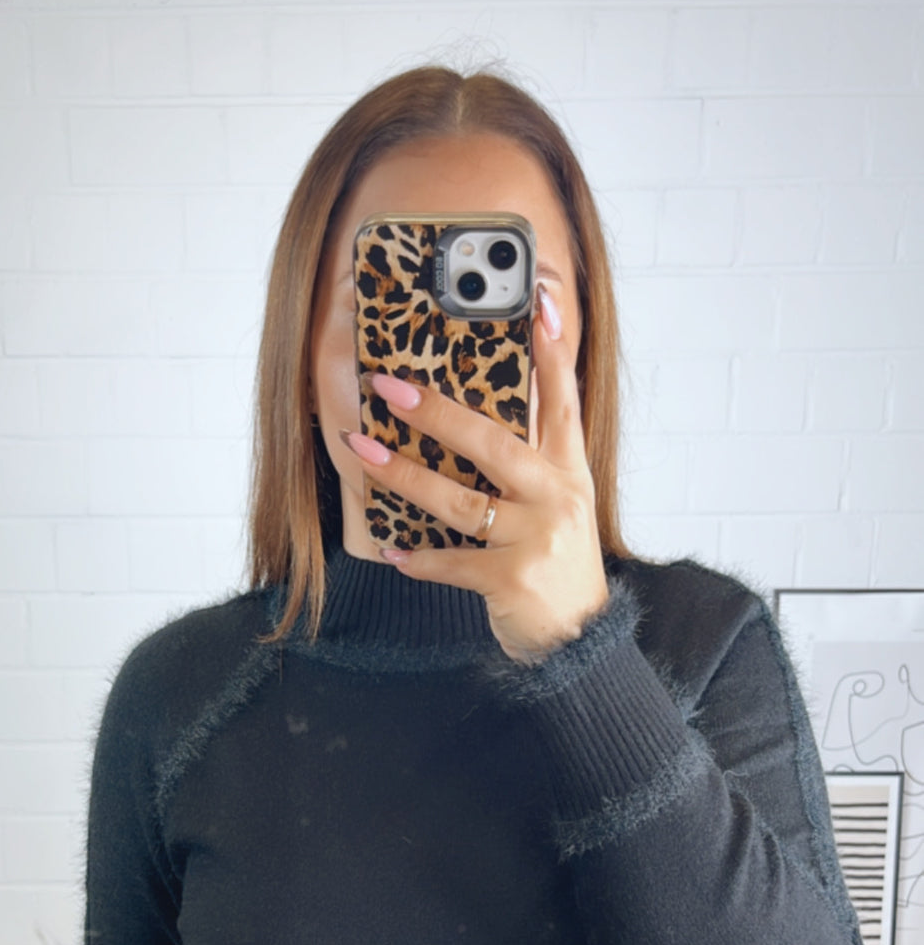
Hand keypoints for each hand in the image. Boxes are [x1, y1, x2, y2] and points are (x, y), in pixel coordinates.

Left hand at [342, 283, 608, 664]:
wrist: (582, 642)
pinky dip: (418, 559)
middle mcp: (558, 499)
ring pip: (459, 500)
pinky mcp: (512, 580)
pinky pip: (452, 562)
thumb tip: (472, 424)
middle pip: (493, 443)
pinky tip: (392, 550)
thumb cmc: (558, 568)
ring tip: (363, 452)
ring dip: (405, 476)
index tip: (539, 301)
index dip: (552, 351)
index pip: (563, 400)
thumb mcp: (560, 509)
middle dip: (436, 412)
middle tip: (388, 386)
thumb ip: (530, 467)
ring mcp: (536, 539)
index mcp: (570, 473)